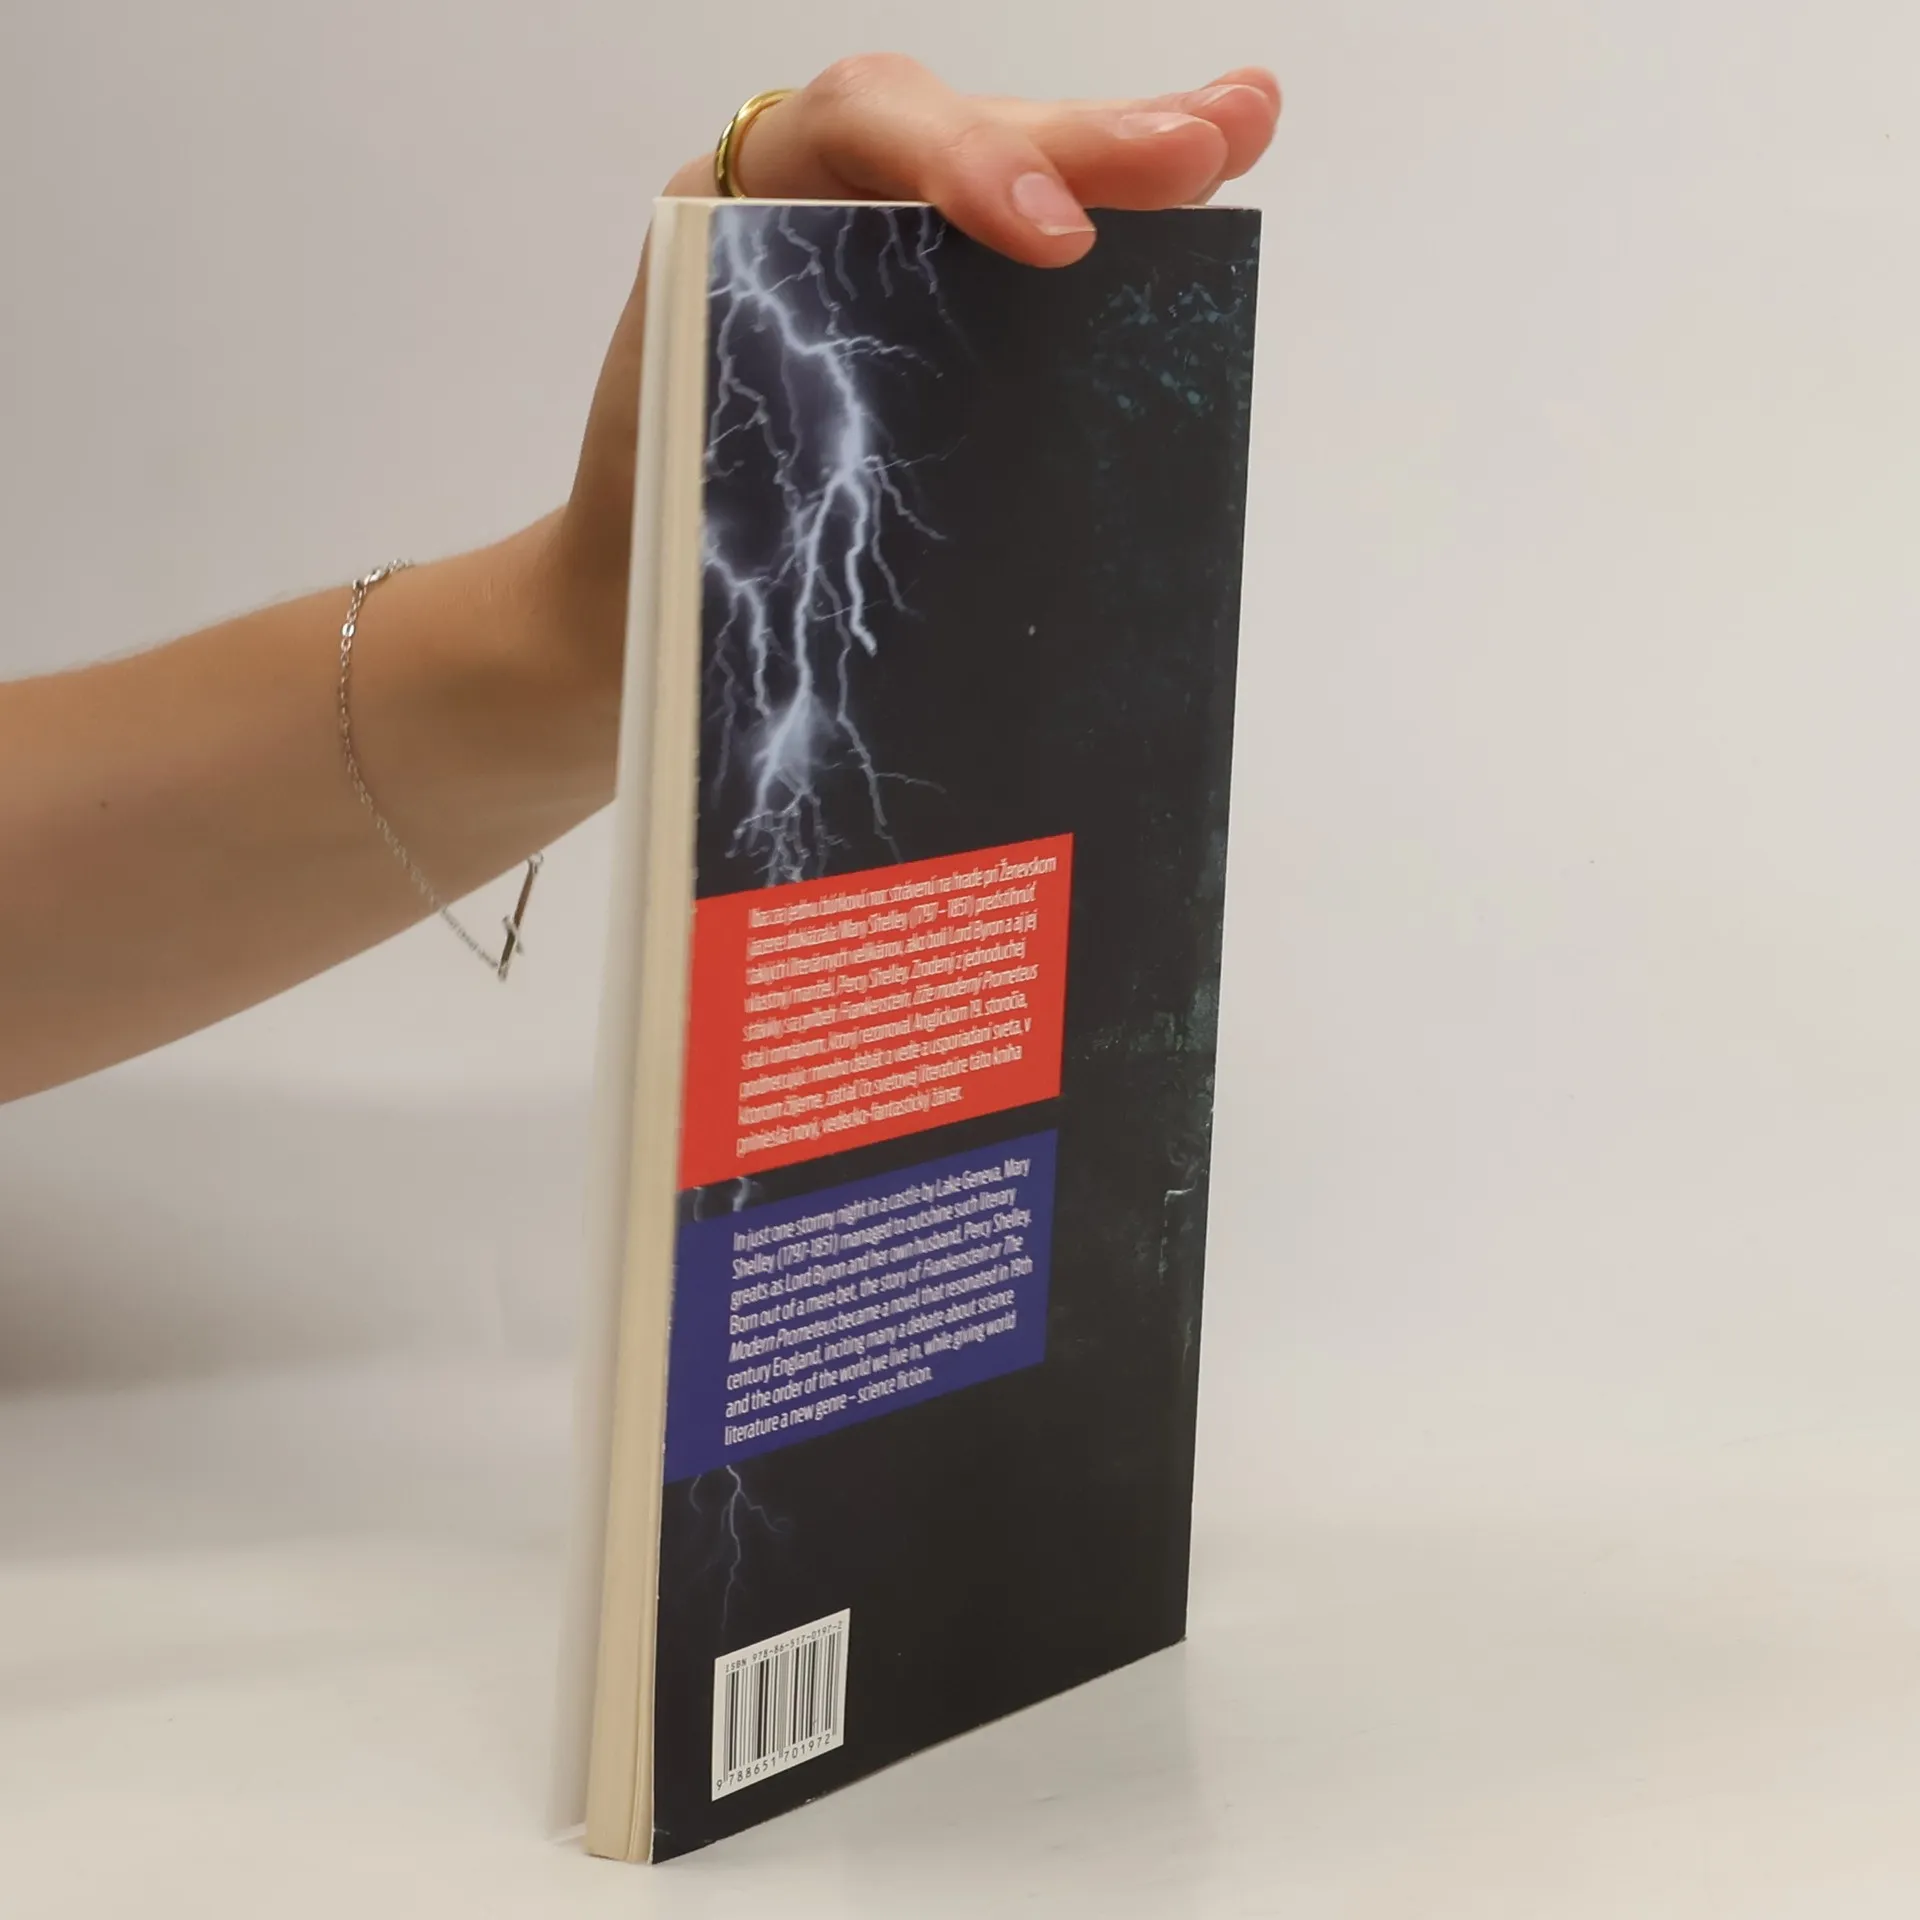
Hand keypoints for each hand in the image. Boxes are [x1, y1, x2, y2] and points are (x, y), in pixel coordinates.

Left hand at [542, 57, 1280, 683]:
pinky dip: (1115, 239)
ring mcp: (883, 268)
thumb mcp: (691, 474)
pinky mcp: (928, 334)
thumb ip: (787, 426)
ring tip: (1241, 127)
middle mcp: (817, 217)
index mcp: (735, 217)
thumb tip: (923, 501)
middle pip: (968, 139)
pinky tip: (1197, 200)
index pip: (855, 130)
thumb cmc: (646, 550)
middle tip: (1215, 140)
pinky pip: (1020, 274)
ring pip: (1014, 184)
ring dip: (1133, 160)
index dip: (961, 162)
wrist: (624, 611)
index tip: (1051, 240)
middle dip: (1093, 143)